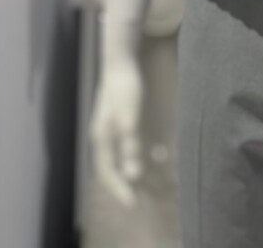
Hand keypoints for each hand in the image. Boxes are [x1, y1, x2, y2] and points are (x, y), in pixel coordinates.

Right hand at [89, 55, 144, 206]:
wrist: (122, 59)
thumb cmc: (125, 87)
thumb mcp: (129, 119)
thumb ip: (130, 146)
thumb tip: (133, 175)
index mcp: (102, 138)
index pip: (107, 172)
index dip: (119, 189)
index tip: (133, 203)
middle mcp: (104, 135)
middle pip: (112, 166)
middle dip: (126, 183)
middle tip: (142, 197)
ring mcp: (112, 126)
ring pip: (121, 155)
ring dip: (135, 168)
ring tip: (152, 180)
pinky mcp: (123, 117)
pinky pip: (130, 142)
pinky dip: (141, 152)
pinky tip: (159, 152)